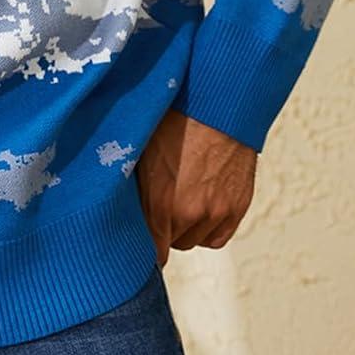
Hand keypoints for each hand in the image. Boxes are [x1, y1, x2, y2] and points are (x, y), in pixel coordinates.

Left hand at [136, 105, 256, 267]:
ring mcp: (218, 212)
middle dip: (164, 228)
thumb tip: (115, 208)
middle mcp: (191, 214)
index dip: (142, 248)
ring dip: (187, 227)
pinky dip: (210, 227)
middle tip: (161, 202)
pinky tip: (202, 204)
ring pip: (195, 240)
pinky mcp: (238, 206)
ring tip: (183, 196)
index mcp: (161, 203)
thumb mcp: (141, 152)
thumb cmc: (174, 120)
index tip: (136, 240)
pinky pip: (218, 236)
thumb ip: (134, 190)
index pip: (151, 252)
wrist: (218, 102)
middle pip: (172, 244)